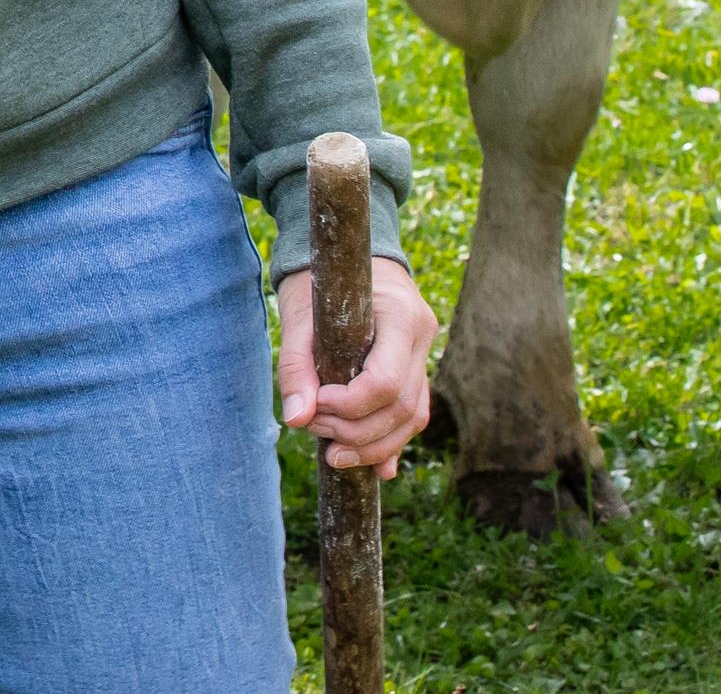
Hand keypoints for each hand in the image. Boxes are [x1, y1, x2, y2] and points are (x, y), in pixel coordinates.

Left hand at [274, 258, 438, 476]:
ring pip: (413, 417)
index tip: (315, 404)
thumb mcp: (300, 316)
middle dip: (357, 432)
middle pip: (402, 408)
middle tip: (314, 430)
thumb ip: (296, 366)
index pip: (385, 381)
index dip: (348, 406)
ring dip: (373, 445)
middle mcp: (422, 336)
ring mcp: (424, 354)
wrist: (346, 254)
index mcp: (400, 314)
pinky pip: (412, 413)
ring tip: (333, 454)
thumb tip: (297, 420)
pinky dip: (390, 441)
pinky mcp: (416, 368)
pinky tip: (371, 466)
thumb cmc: (319, 279)